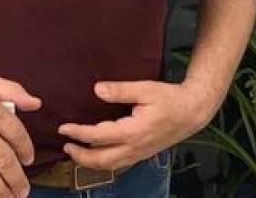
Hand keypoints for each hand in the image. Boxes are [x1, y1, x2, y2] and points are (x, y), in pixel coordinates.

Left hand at [58, 80, 206, 171]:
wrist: (192, 112)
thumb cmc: (169, 98)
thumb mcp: (145, 89)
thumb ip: (120, 90)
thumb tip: (97, 89)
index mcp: (134, 131)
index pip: (99, 136)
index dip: (79, 133)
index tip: (63, 128)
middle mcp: (135, 147)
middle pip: (101, 160)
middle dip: (80, 156)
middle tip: (65, 144)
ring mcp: (139, 153)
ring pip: (110, 165)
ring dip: (90, 161)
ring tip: (75, 151)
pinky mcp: (142, 153)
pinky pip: (119, 163)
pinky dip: (103, 162)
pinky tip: (97, 153)